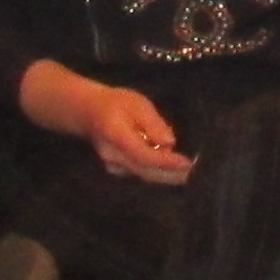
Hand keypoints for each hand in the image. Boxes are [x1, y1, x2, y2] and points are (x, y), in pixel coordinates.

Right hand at [73, 82, 194, 184]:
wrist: (87, 112)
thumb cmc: (114, 103)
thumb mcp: (137, 104)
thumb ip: (153, 123)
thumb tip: (169, 142)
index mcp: (117, 137)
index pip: (144, 155)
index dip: (166, 161)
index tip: (187, 163)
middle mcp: (113, 156)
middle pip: (145, 171)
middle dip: (170, 174)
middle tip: (192, 174)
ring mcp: (112, 165)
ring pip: (142, 174)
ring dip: (164, 176)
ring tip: (185, 175)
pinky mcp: (115, 168)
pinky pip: (138, 172)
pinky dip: (155, 172)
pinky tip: (168, 171)